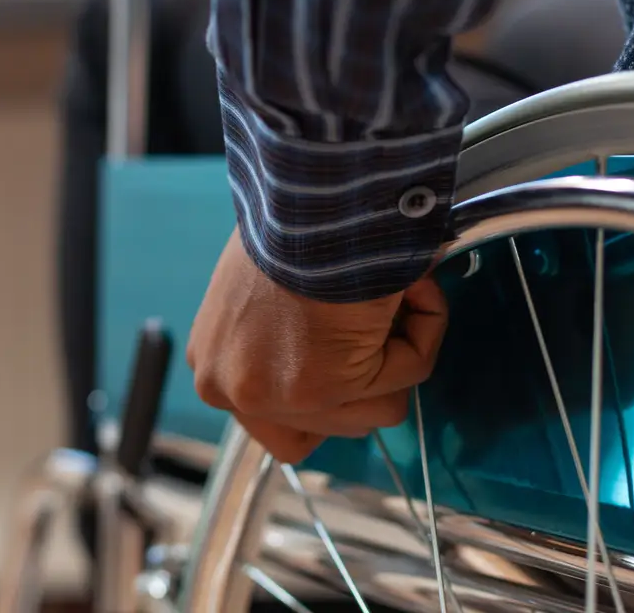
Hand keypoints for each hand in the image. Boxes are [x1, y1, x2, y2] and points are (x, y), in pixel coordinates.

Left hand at [187, 227, 448, 463]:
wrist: (306, 207)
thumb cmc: (286, 228)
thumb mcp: (260, 292)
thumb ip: (280, 336)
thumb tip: (333, 353)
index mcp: (212, 368)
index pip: (277, 425)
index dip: (326, 392)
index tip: (346, 354)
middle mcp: (233, 394)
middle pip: (330, 423)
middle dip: (369, 374)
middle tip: (375, 313)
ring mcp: (279, 398)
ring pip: (375, 407)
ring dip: (398, 350)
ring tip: (390, 293)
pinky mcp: (325, 389)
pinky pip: (404, 377)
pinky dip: (421, 335)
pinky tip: (408, 290)